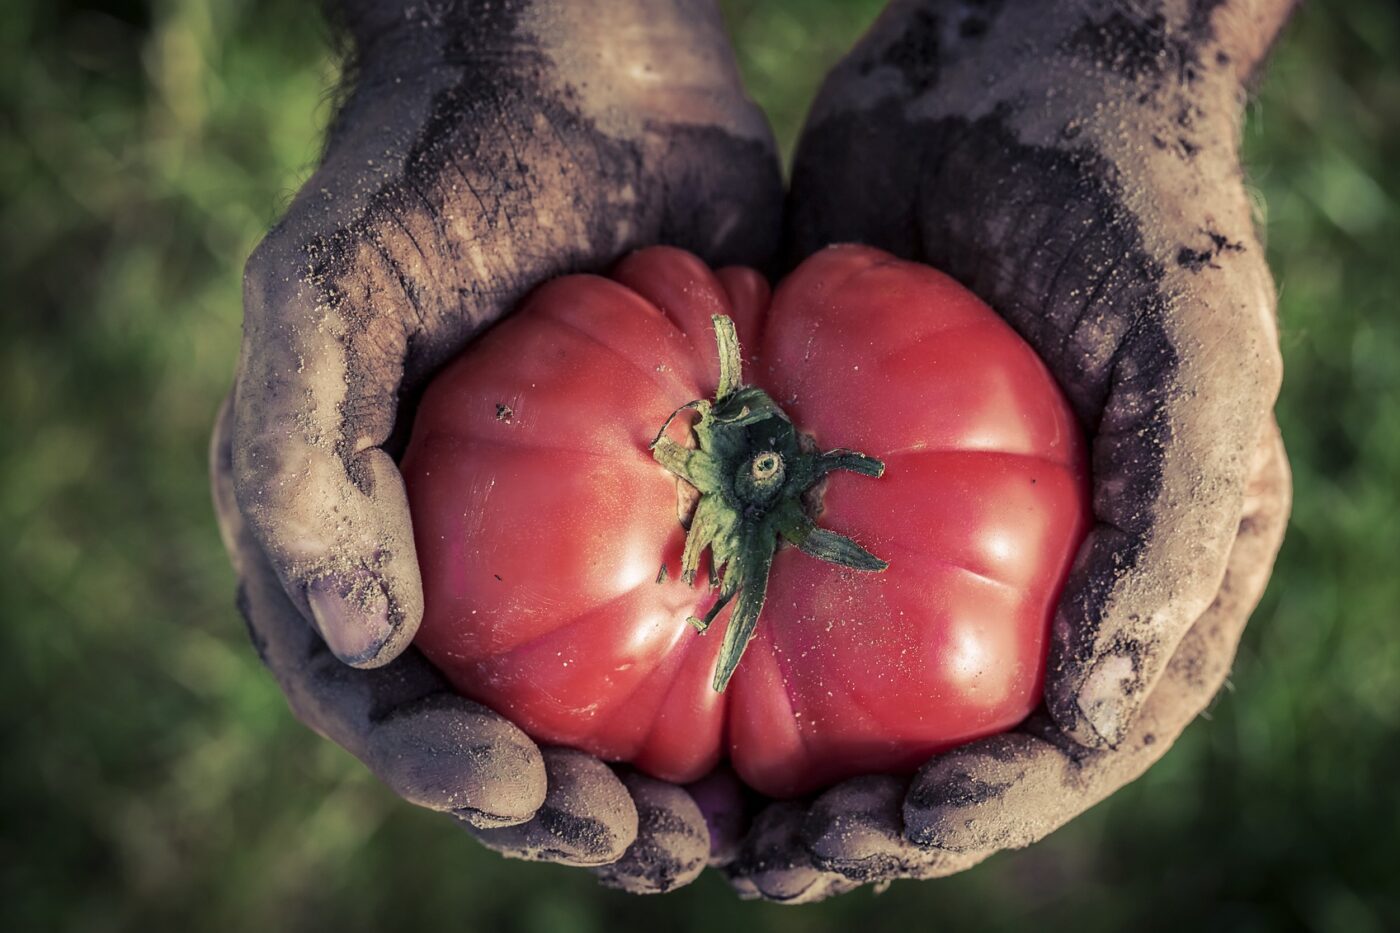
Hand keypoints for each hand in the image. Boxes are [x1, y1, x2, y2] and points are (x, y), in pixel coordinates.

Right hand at [217, 0, 779, 890]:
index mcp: (352, 534)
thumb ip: (305, 457)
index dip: (448, 770)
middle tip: (658, 851)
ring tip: (723, 838)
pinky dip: (735, 693)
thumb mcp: (331, 292)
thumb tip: (364, 641)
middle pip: (500, 731)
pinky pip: (701, 620)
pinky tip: (787, 739)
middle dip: (567, 814)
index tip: (532, 797)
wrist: (580, 73)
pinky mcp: (671, 502)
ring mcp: (570, 538)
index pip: (382, 699)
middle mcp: (457, 557)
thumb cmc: (437, 171)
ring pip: (606, 707)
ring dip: (656, 791)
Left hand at [724, 0, 1294, 899]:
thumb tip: (1095, 729)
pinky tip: (665, 681)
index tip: (886, 837)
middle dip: (866, 822)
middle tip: (769, 860)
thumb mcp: (1192, 367)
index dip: (981, 813)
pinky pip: (784, 579)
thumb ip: (1169, 545)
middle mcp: (1032, 575)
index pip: (1065, 744)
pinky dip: (733, 642)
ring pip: (856, 686)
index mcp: (1137, 580)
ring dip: (786, 766)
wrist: (1020, 72)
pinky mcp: (841, 471)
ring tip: (705, 819)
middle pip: (949, 744)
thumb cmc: (1136, 214)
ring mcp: (927, 528)